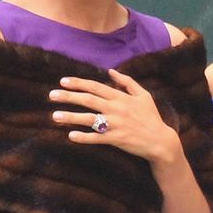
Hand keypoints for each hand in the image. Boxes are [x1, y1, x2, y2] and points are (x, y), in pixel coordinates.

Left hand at [49, 69, 179, 164]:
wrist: (160, 140)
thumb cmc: (151, 117)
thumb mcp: (143, 95)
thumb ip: (127, 82)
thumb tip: (111, 71)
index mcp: (121, 97)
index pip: (95, 87)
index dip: (78, 83)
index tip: (63, 81)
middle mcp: (116, 109)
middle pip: (88, 100)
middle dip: (68, 97)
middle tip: (51, 95)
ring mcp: (116, 124)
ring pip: (90, 119)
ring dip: (71, 117)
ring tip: (55, 116)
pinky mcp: (116, 139)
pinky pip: (97, 138)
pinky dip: (84, 137)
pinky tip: (71, 136)